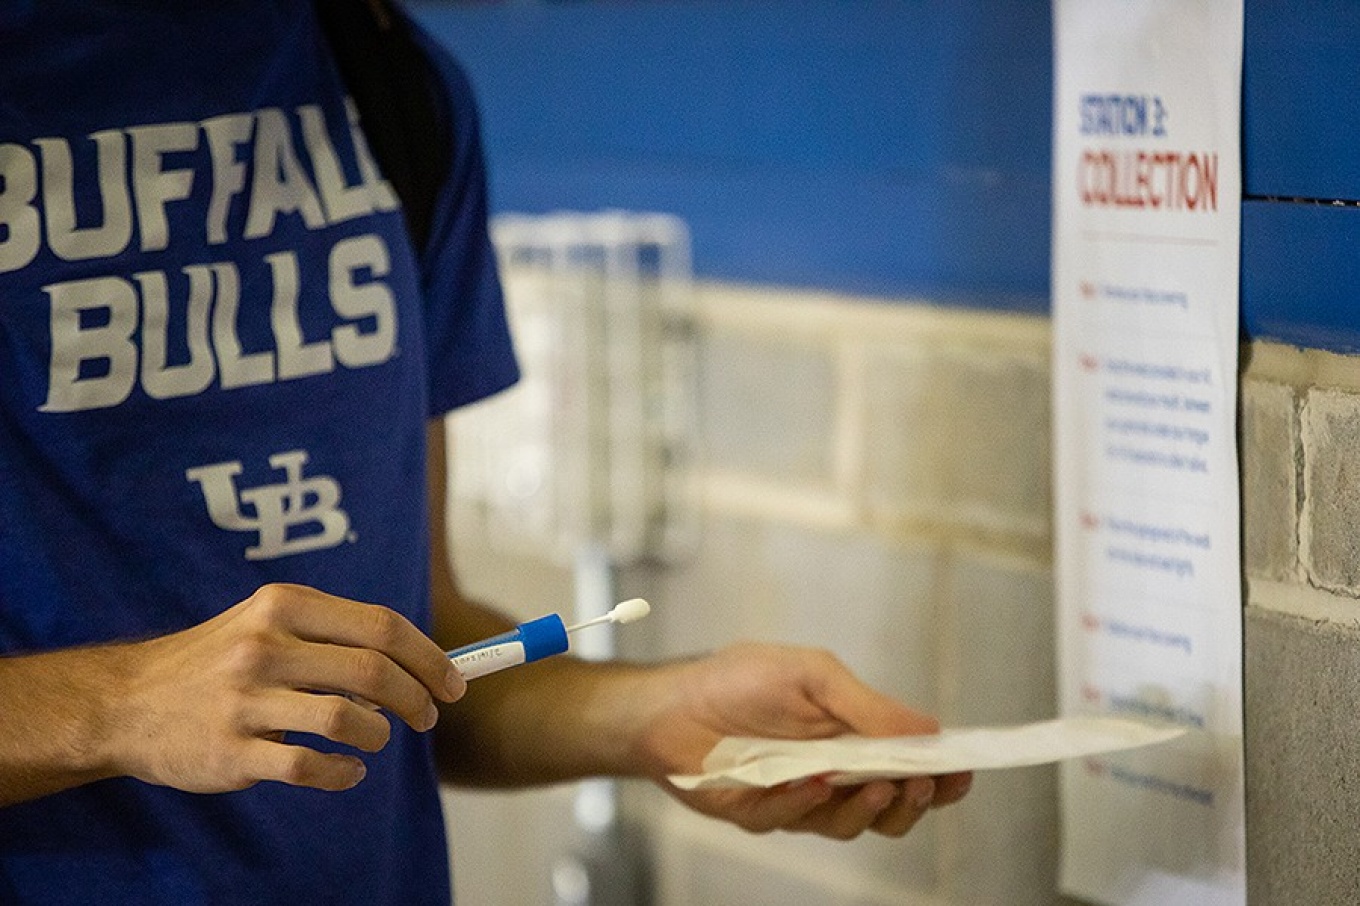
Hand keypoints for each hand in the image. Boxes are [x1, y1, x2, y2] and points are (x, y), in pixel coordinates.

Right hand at [105, 583, 464, 793]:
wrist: (127, 703)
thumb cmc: (219, 661)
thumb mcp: (268, 624)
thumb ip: (336, 636)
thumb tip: (418, 664)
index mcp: (283, 605)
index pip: (382, 626)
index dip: (429, 657)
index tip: (455, 682)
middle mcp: (265, 646)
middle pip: (375, 672)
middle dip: (418, 698)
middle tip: (429, 716)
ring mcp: (245, 700)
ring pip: (348, 720)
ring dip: (378, 735)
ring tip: (375, 740)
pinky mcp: (231, 751)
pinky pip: (309, 767)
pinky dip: (343, 774)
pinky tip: (348, 772)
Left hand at [636, 643, 970, 839]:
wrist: (667, 701)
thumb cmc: (738, 679)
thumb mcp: (812, 675)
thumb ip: (867, 705)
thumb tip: (928, 728)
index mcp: (852, 738)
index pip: (910, 766)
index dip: (940, 776)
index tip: (963, 773)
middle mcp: (831, 775)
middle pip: (890, 809)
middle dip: (913, 801)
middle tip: (920, 784)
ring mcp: (796, 799)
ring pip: (847, 825)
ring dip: (865, 808)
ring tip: (876, 784)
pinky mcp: (758, 814)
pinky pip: (788, 820)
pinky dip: (801, 805)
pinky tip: (808, 784)